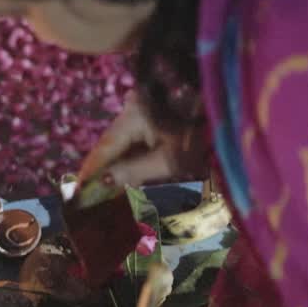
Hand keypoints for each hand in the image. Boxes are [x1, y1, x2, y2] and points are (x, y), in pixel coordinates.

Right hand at [78, 92, 210, 187]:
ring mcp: (142, 112)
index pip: (104, 148)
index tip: (76, 192)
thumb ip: (133, 172)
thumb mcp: (169, 159)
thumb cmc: (203, 134)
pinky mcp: (152, 117)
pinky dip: (128, 159)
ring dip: (115, 167)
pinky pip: (133, 141)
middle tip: (87, 197)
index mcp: (133, 116)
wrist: (231, 112)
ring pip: (121, 144)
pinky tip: (122, 176)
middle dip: (101, 172)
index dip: (90, 172)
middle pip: (110, 145)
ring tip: (102, 191)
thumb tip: (101, 184)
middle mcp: (132, 109)